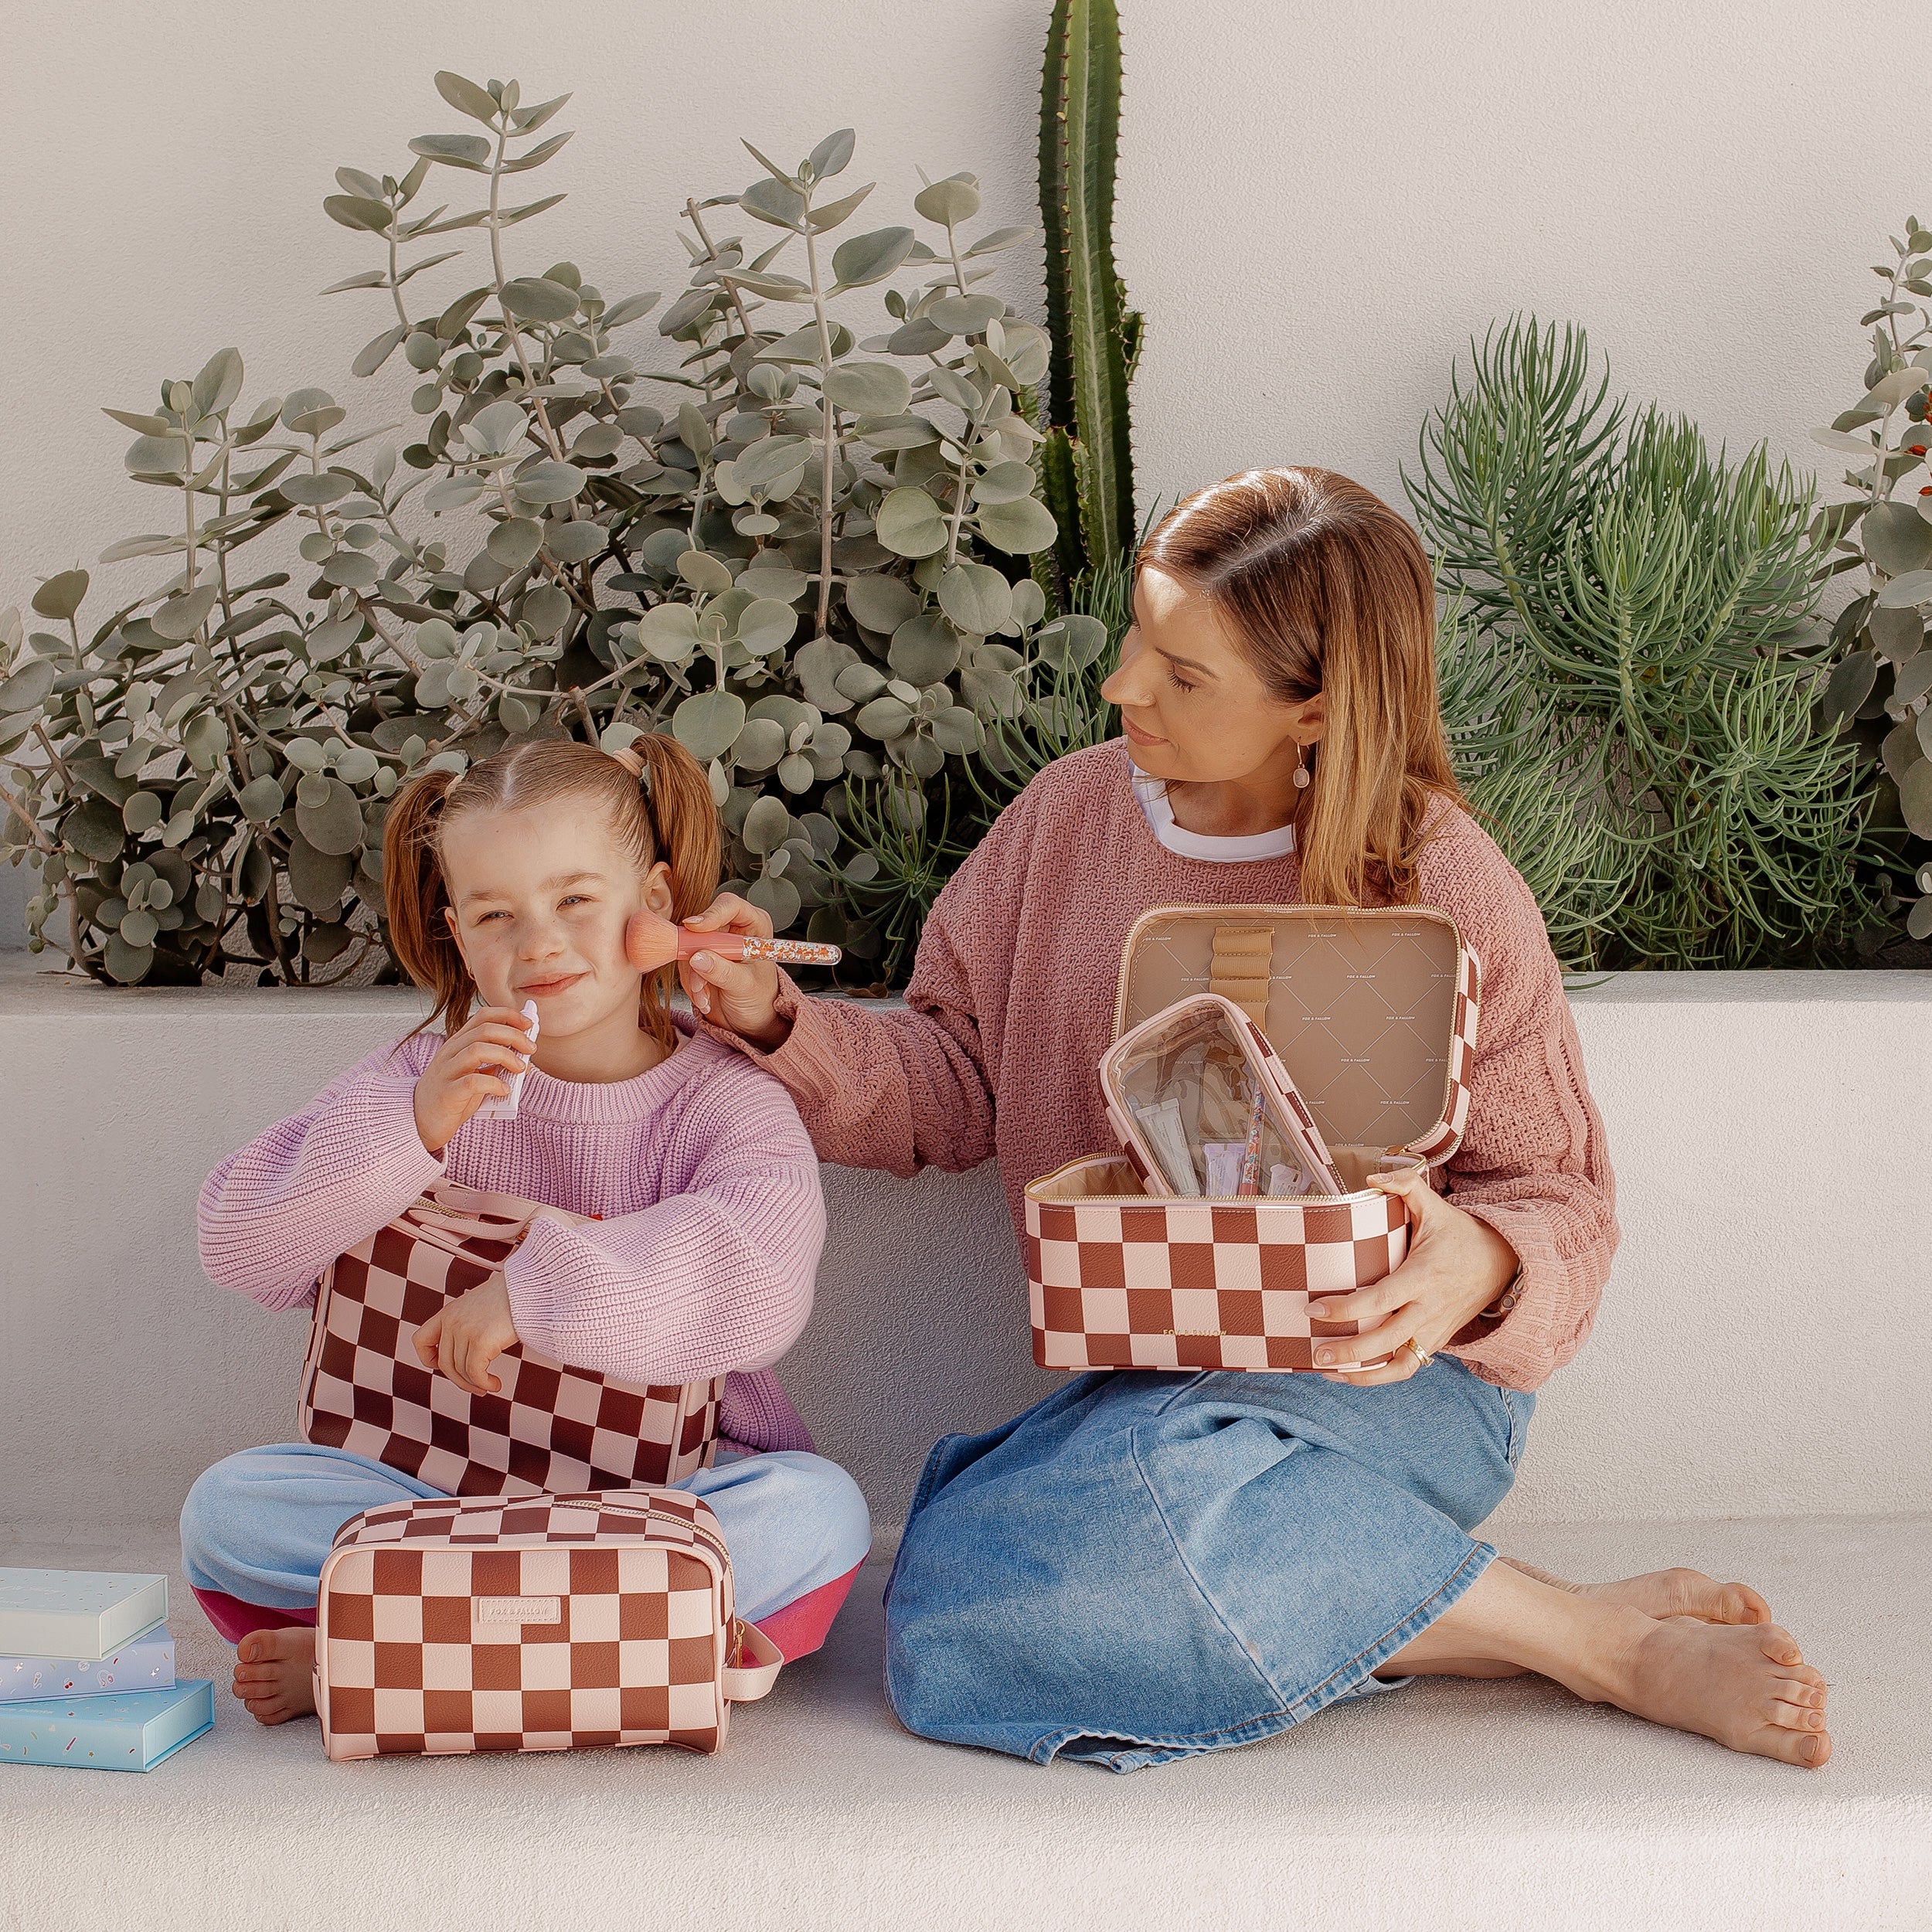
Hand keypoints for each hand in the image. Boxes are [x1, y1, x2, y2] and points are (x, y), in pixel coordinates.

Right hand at [412, 1005, 535, 1153]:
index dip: (508, 1015)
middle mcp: (450, 1052)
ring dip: (506, 1056)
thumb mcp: (473, 1073)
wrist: (419, 1121)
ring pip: (477, 1050)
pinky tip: (504, 1090)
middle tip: (531, 1049)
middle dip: (513, 1036)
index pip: (482, 1016)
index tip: (528, 1024)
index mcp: (457, 1043)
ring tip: (520, 1069)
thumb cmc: (451, 1096)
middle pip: (484, 1030)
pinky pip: (472, 1081)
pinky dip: (494, 1083)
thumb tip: (524, 1057)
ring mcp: (446, 1072)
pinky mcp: (447, 1093)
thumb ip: (493, 1063)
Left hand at [413, 1274, 518, 1395]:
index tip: (442, 1365)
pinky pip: (476, 1373)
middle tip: (475, 1386)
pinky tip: (495, 1383)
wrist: (529, 1286)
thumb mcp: (479, 1306)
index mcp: (448, 1312)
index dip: (428, 1358)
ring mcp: (464, 1331)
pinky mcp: (480, 1341)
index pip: (421, 1340)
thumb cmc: (511, 1295)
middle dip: (460, 1381)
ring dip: (475, 1384)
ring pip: (461, 1371)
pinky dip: (484, 1383)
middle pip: (445, 1364)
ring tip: (490, 1385)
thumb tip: (471, 1349)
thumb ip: (468, 1323)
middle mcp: (452, 1321)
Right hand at [675, 893, 789, 1047]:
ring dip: (693, 975)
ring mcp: (714, 942)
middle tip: (700, 981)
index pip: (730, 906)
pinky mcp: (699, 956)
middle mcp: (733, 929)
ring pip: (688, 946)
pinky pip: (683, 962)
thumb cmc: (760, 999)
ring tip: (705, 995)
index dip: (711, 914)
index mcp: (754, 925)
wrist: (751, 1019)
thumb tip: (699, 958)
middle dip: (698, 956)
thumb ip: (723, 972)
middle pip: (703, 926)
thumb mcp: (745, 987)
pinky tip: (703, 996)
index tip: (696, 928)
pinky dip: (689, 982)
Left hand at [1306, 1165, 1519, 1385]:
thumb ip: (1405, 1186)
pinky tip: (1352, 1374)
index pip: (1381, 1298)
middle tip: (1316, 1352)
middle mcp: (1430, 1308)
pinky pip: (1409, 1367)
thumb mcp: (1436, 1206)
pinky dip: (1381, 1376)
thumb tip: (1372, 1178)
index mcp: (1424, 1275)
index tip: (1314, 1308)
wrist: (1503, 1264)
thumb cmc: (1462, 1235)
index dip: (1347, 1308)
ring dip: (1364, 1373)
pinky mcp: (1437, 1341)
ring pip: (1400, 1363)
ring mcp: (1435, 1329)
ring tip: (1328, 1371)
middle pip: (1388, 1340)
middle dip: (1350, 1351)